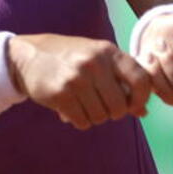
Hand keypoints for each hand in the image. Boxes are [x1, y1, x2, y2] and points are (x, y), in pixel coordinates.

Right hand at [6, 34, 150, 129]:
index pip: (141, 80)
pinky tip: (72, 109)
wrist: (28, 55)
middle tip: (102, 106)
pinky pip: (82, 121)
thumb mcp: (98, 59)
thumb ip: (122, 81)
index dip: (141, 99)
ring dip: (94, 117)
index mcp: (109, 52)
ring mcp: (77, 78)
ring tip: (84, 104)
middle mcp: (95, 63)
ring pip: (100, 117)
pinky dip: (80, 120)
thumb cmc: (71, 58)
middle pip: (120, 106)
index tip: (132, 105)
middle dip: (113, 112)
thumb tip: (144, 112)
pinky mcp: (60, 94)